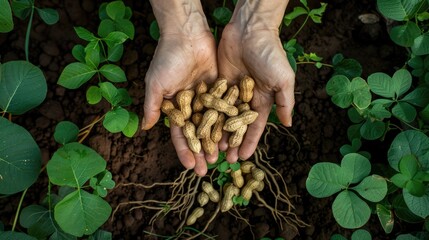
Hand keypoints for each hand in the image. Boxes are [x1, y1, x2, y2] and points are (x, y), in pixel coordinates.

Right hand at [142, 31, 217, 175]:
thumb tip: (144, 128)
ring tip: (223, 157)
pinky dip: (229, 122)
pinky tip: (234, 135)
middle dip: (202, 151)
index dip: (185, 151)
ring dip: (217, 140)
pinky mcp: (220, 88)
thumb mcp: (156, 85)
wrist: (187, 35)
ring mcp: (206, 98)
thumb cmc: (167, 59)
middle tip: (209, 168)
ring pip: (213, 124)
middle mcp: (191, 105)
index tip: (190, 166)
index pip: (179, 134)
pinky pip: (225, 108)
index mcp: (175, 107)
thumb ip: (152, 107)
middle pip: (197, 133)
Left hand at [217, 24, 294, 162]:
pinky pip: (211, 102)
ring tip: (211, 148)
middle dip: (232, 142)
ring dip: (217, 132)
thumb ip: (285, 102)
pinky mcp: (217, 83)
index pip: (254, 126)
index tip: (243, 157)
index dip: (249, 141)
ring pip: (221, 117)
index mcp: (262, 100)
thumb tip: (288, 124)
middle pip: (236, 125)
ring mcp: (230, 91)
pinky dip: (206, 115)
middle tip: (224, 159)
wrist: (250, 30)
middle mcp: (245, 99)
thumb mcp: (283, 79)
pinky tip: (200, 128)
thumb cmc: (270, 54)